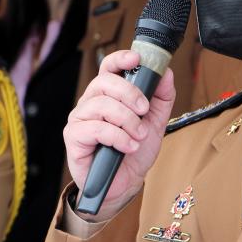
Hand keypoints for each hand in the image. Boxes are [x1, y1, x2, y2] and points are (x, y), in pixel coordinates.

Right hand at [64, 50, 175, 220]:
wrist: (125, 183)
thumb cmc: (134, 151)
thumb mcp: (155, 122)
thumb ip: (162, 98)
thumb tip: (167, 74)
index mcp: (109, 95)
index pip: (109, 67)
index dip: (121, 58)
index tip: (137, 59)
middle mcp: (91, 102)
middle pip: (105, 81)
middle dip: (130, 94)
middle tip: (144, 111)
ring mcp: (80, 118)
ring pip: (101, 104)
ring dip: (127, 121)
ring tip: (138, 136)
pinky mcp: (74, 137)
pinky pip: (95, 128)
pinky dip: (117, 137)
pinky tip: (128, 146)